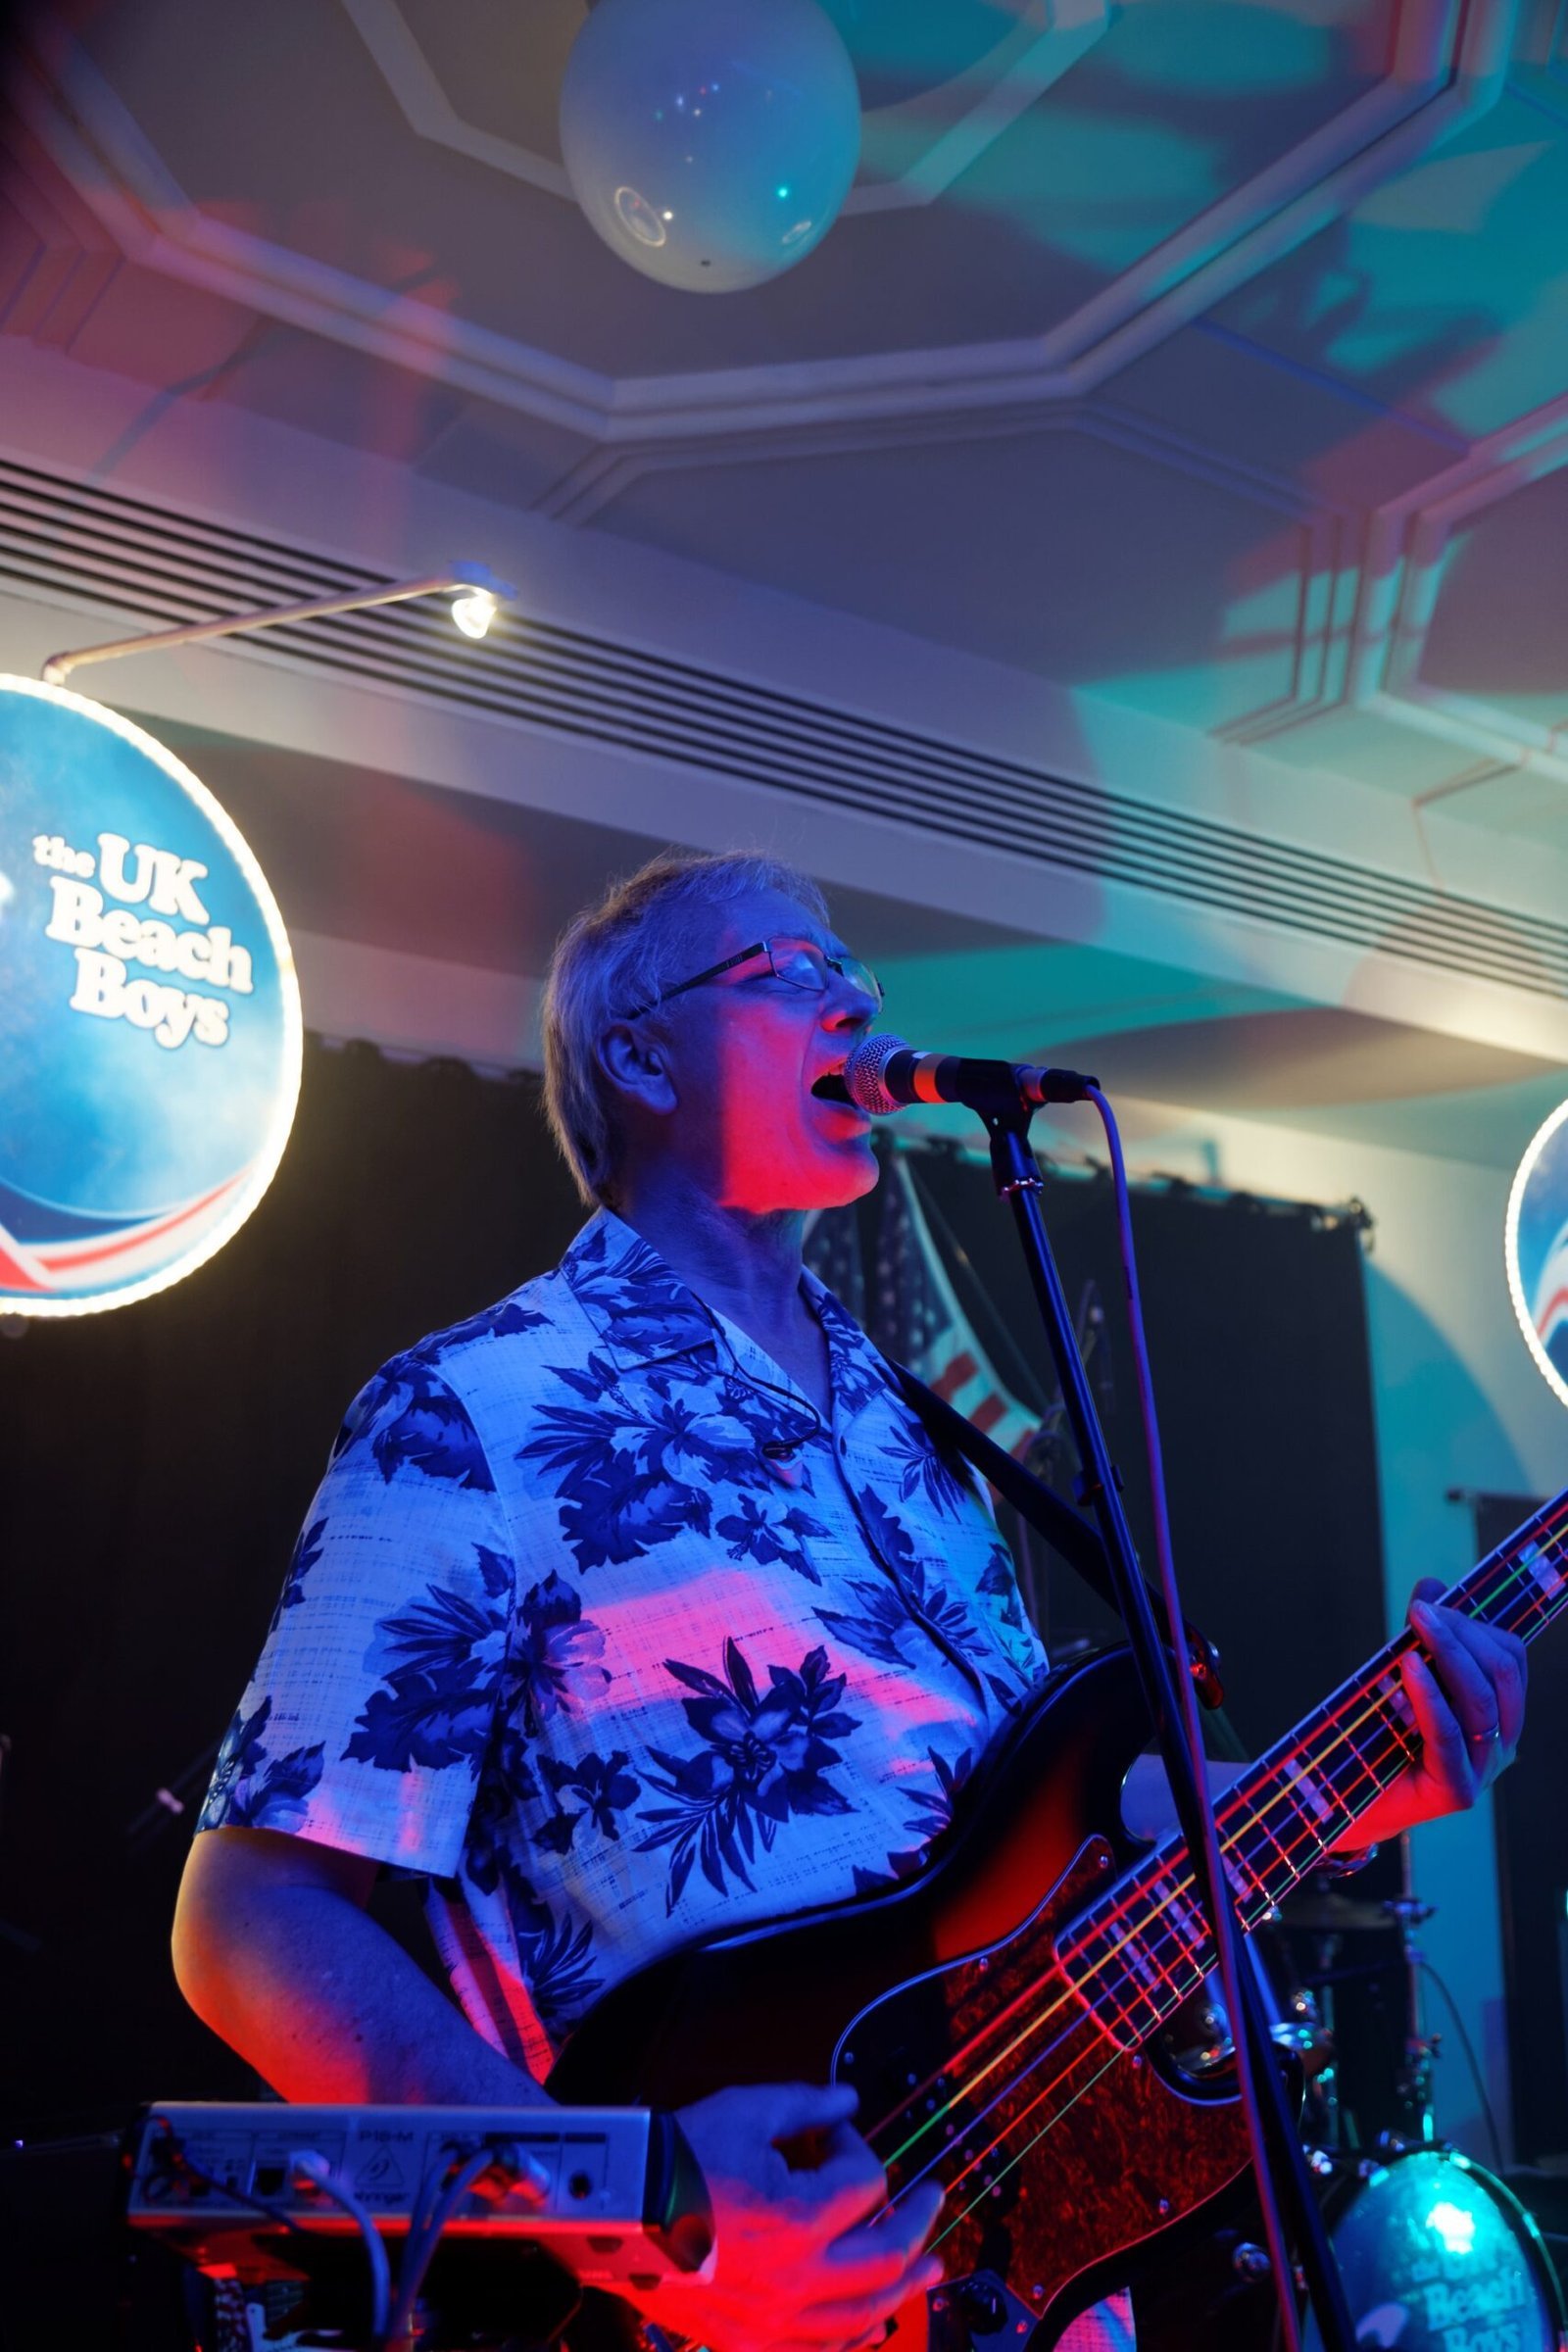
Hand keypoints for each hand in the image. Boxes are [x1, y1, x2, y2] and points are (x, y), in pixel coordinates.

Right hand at [628, 2081, 943, 2351]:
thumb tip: (848, 2101)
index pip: (865, 2181)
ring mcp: (773, 2317)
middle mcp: (795, 2275)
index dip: (856, 2146)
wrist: (613, 2208)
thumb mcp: (745, 2110)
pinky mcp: (749, 2341)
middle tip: (933, 2198)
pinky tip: (872, 2320)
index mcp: (799, 2216)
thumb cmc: (674, 2159)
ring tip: (930, 2269)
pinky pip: (821, 2348)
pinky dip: (856, 2333)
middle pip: (886, 2254)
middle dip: (918, 2220)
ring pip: (864, 2313)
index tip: (836, 2134)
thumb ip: (807, 2105)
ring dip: (905, 2286)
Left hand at [1341, 1578, 1526, 1846]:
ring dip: (1448, 1653)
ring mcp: (1483, 1771)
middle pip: (1502, 1674)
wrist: (1346, 1801)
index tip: (1433, 1601)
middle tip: (1421, 1610)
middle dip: (1462, 1633)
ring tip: (1414, 1625)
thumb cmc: (1377, 1734)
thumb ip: (1419, 1636)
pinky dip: (1430, 1695)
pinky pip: (1451, 1735)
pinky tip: (1408, 1666)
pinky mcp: (1457, 1793)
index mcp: (1499, 1715)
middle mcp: (1501, 1745)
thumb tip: (1433, 1584)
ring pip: (1483, 1701)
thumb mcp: (1401, 1677)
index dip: (1476, 1624)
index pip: (1511, 1659)